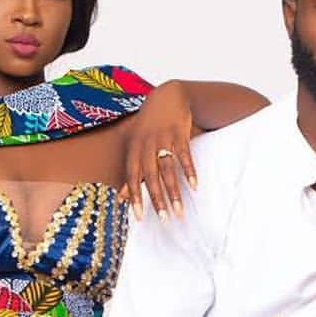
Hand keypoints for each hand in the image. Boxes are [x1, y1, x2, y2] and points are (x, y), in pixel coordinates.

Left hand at [123, 80, 196, 221]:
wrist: (167, 96)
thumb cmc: (149, 126)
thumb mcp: (136, 146)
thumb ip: (132, 173)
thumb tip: (121, 197)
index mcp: (134, 149)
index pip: (132, 177)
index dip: (135, 197)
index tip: (139, 217)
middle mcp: (146, 144)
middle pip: (151, 176)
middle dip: (157, 199)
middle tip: (164, 219)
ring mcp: (163, 138)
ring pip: (168, 169)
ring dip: (174, 191)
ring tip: (179, 211)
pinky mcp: (179, 133)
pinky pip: (184, 155)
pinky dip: (189, 171)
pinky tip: (194, 186)